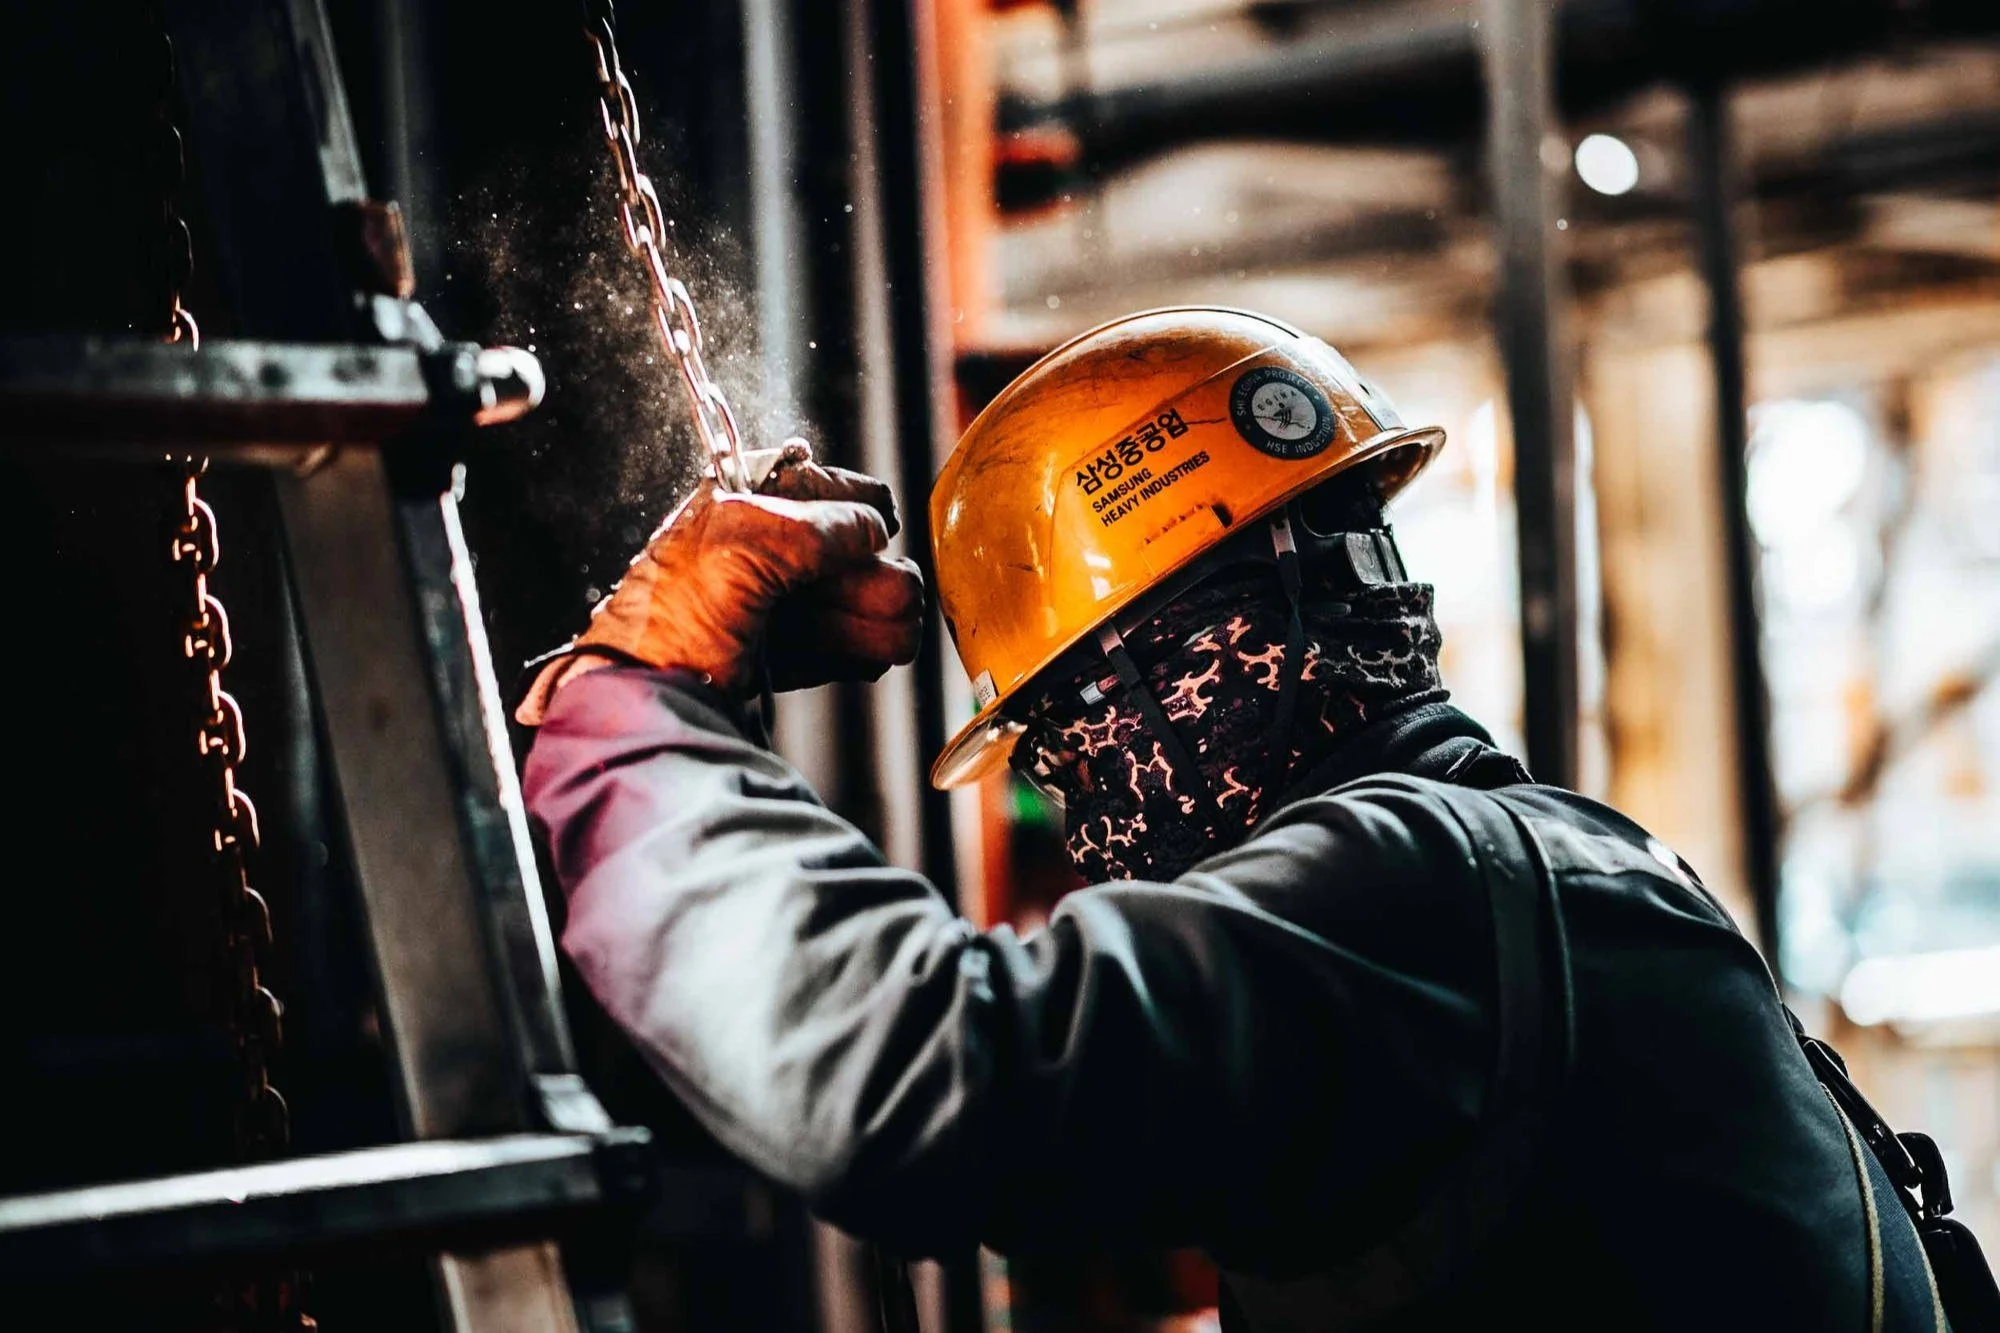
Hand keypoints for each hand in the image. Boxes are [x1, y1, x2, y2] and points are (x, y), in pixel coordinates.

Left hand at [516, 443, 923, 723]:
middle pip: (835, 553)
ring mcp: (757, 611)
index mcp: (729, 507)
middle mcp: (746, 554)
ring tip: (896, 636)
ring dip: (875, 617)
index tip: (884, 526)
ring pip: (838, 603)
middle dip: (872, 576)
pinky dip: (854, 653)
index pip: (809, 487)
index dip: (853, 504)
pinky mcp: (766, 663)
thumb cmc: (668, 616)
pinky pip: (825, 649)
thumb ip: (817, 526)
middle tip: (898, 598)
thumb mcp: (743, 542)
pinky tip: (872, 657)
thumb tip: (872, 526)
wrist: (642, 701)